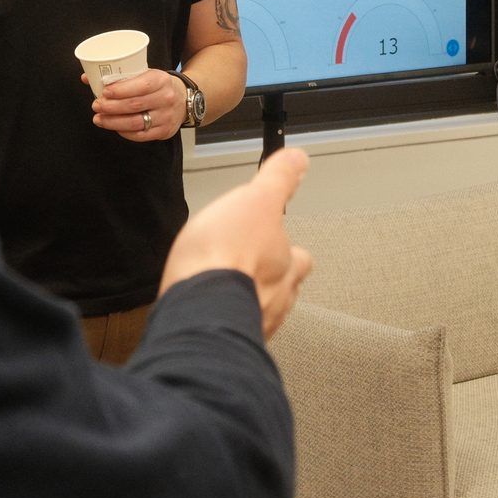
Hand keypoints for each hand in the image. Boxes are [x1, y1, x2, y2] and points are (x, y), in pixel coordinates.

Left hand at [90, 68, 183, 142]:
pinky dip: (124, 133)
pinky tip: (114, 127)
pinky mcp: (164, 131)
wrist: (184, 99)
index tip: (104, 92)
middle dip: (111, 107)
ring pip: (136, 123)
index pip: (140, 86)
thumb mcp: (145, 75)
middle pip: (134, 105)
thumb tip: (87, 77)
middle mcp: (166, 98)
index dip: (120, 90)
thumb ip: (119, 77)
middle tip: (96, 105)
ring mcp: (166, 117)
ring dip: (113, 122)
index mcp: (161, 80)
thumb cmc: (158, 86)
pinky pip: (141, 136)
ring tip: (98, 119)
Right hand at [161, 148, 313, 338]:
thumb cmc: (225, 256)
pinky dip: (224, 318)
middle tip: (254, 269)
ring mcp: (252, 323)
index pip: (300, 257)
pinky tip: (209, 311)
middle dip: (273, 281)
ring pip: (261, 312)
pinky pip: (231, 328)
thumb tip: (299, 159)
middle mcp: (276, 299)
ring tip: (230, 292)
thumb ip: (279, 180)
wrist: (198, 310)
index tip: (278, 239)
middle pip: (284, 292)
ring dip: (249, 301)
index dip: (290, 248)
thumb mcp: (255, 200)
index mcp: (286, 264)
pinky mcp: (223, 338)